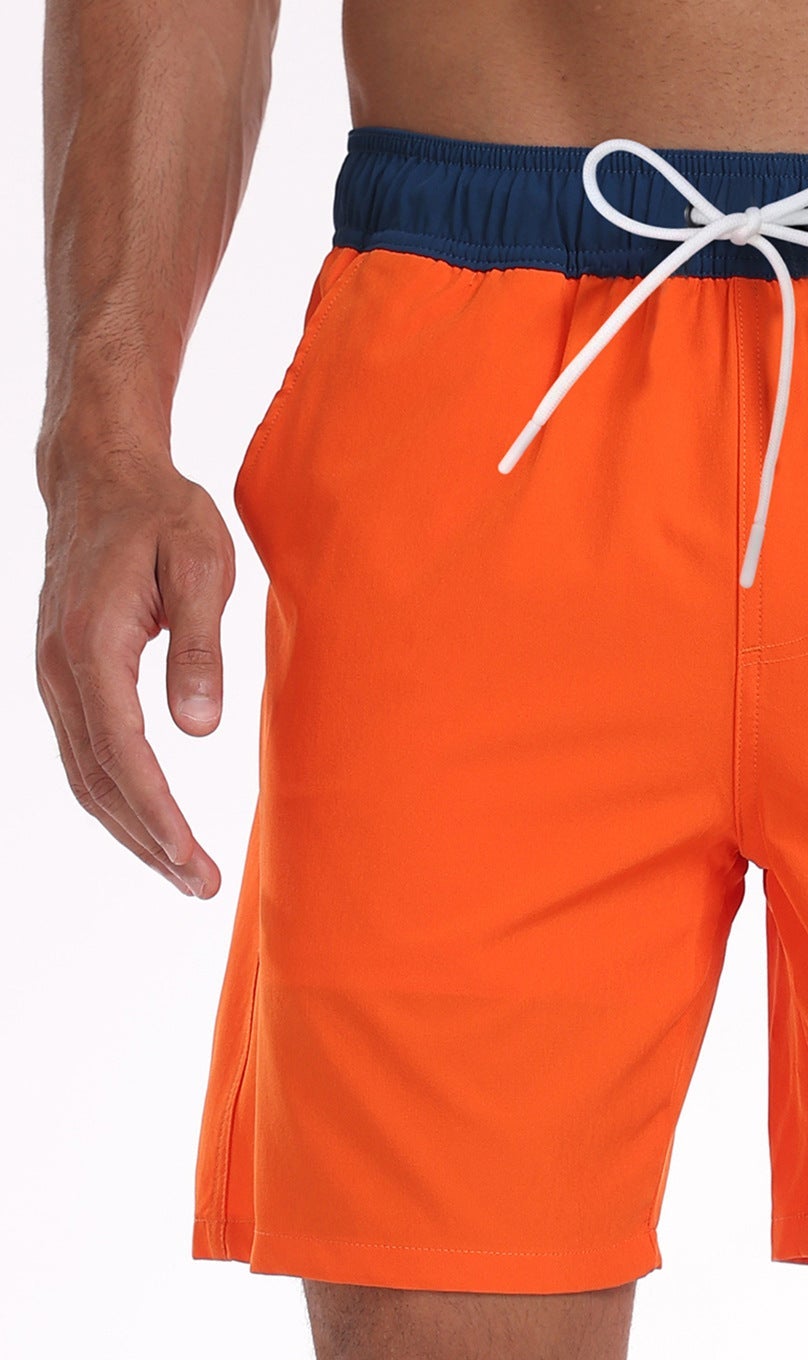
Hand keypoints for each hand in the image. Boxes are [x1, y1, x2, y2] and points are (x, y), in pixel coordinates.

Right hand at [36, 453, 232, 895]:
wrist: (101, 474)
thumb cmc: (162, 514)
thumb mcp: (201, 567)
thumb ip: (200, 648)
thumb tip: (198, 730)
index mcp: (91, 646)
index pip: (123, 753)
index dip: (158, 815)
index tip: (192, 859)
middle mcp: (58, 668)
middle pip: (98, 779)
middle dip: (148, 840)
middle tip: (201, 885)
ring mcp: (53, 672)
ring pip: (85, 773)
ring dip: (131, 827)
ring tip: (182, 870)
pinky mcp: (64, 673)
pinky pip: (84, 751)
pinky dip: (116, 795)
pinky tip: (149, 821)